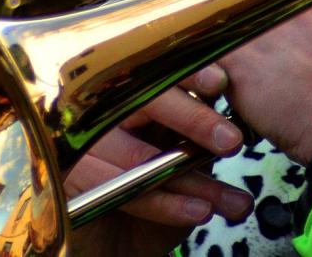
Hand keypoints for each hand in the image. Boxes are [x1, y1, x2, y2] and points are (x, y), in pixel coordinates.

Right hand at [67, 65, 252, 255]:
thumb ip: (197, 130)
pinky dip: (166, 204)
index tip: (220, 83)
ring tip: (231, 200)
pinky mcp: (72, 180)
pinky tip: (198, 211)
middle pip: (144, 103)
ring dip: (192, 180)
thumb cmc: (148, 193)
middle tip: (231, 141)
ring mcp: (79, 144)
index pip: (155, 72)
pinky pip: (124, 189)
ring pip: (142, 156)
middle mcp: (99, 112)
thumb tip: (239, 109)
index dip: (188, 73)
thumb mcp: (178, 157)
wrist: (111, 245)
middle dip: (193, 119)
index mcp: (125, 95)